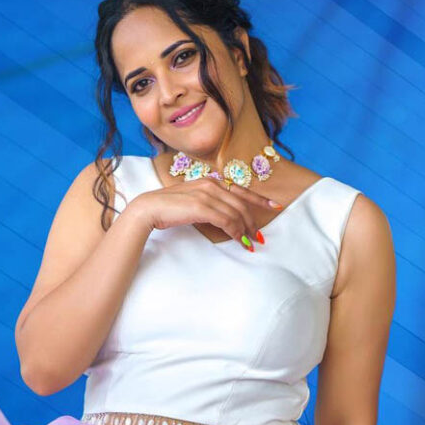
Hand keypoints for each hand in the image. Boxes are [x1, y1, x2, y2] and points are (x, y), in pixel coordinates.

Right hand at [128, 178, 282, 249]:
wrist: (150, 208)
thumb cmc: (169, 208)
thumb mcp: (193, 201)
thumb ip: (210, 204)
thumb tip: (225, 218)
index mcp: (211, 180)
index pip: (241, 189)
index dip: (260, 199)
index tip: (274, 206)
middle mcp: (212, 184)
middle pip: (241, 204)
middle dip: (253, 222)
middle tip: (259, 237)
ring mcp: (207, 194)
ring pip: (236, 213)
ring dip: (246, 230)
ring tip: (250, 243)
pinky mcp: (202, 207)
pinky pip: (227, 221)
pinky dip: (236, 232)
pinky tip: (240, 241)